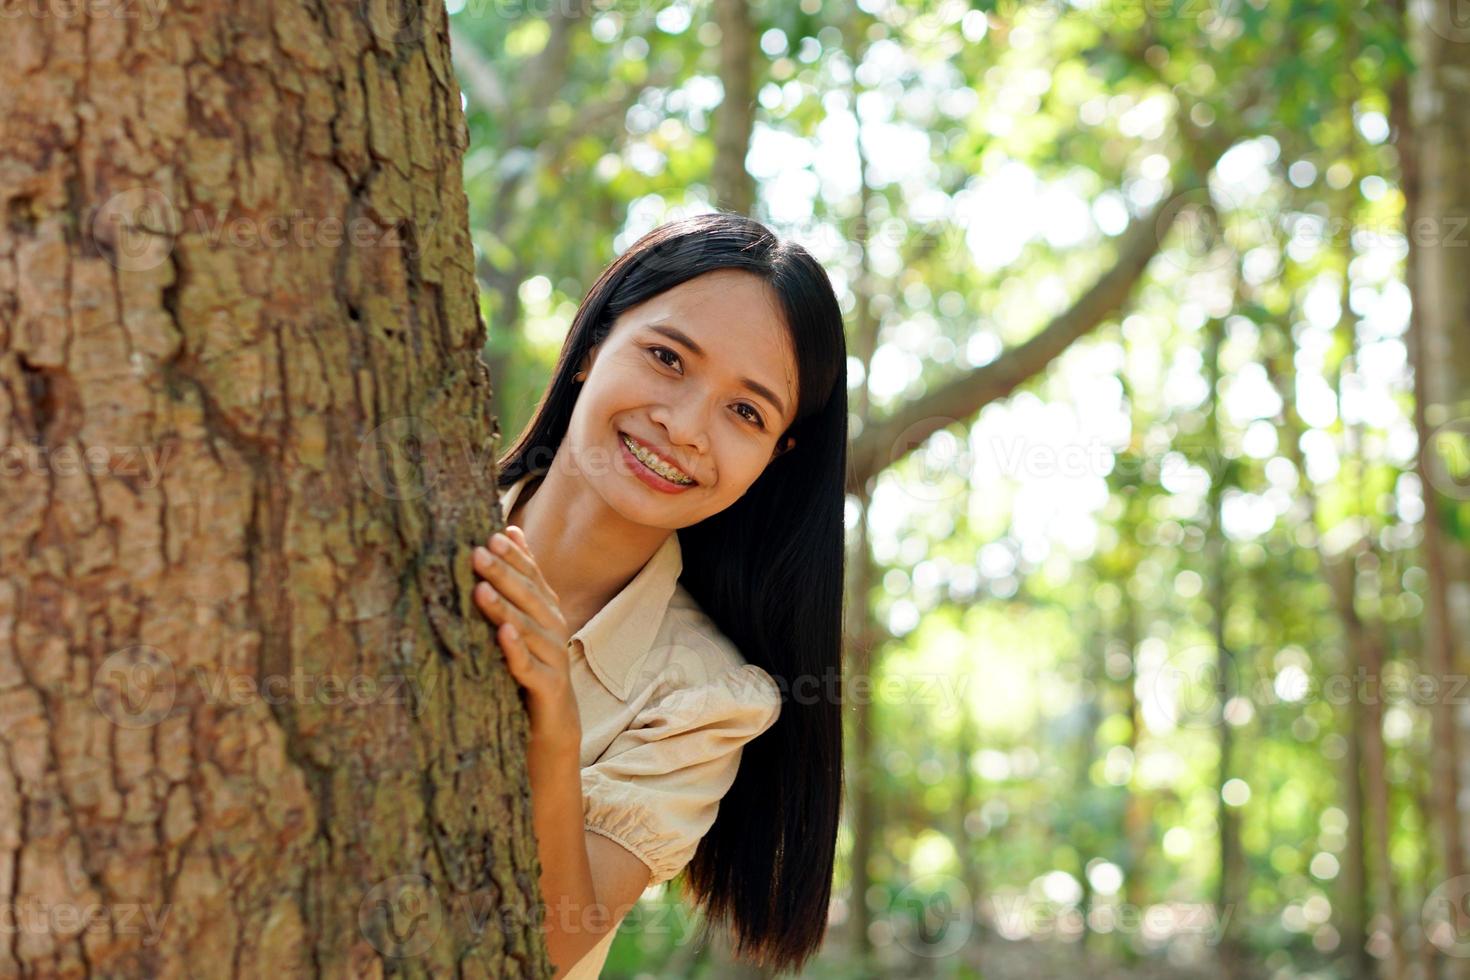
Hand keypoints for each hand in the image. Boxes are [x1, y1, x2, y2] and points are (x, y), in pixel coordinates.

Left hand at [472, 526, 579, 747]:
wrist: (552, 721)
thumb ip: (521, 577)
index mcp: (548, 610)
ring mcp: (553, 658)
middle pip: (528, 598)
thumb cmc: (531, 663)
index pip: (532, 576)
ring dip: (504, 609)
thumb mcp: (525, 618)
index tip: (491, 535)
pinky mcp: (547, 686)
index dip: (514, 556)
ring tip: (481, 590)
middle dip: (503, 574)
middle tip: (477, 553)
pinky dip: (516, 651)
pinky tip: (502, 636)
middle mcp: (554, 629)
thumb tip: (510, 529)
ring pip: (527, 629)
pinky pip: (529, 667)